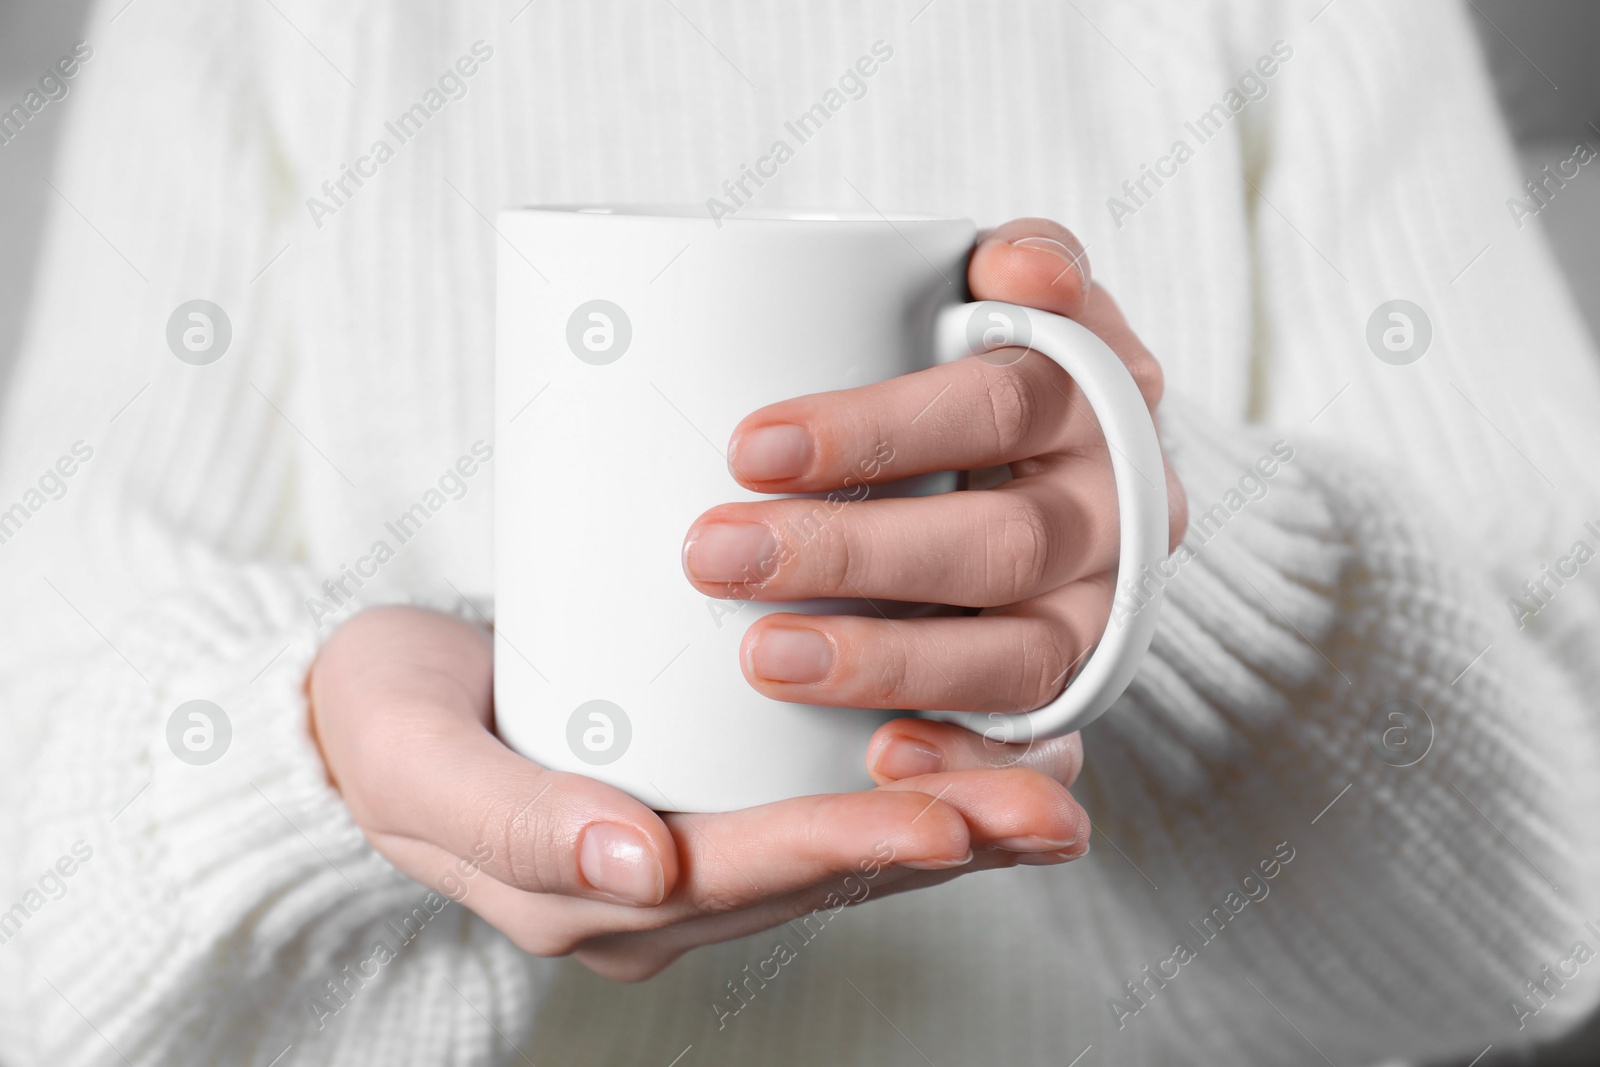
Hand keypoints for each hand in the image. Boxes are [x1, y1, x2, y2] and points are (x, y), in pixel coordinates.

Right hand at [310, 606, 1089, 980]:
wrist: (370, 710)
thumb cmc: (388, 724)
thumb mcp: (420, 764)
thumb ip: (515, 823)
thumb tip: (634, 867)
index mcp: (597, 900)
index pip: (747, 875)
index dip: (849, 848)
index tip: (945, 818)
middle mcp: (665, 899)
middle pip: (824, 874)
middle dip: (943, 840)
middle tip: (1051, 805)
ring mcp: (695, 864)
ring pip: (846, 853)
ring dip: (956, 821)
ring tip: (1056, 786)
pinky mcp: (714, 811)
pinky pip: (828, 814)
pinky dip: (913, 789)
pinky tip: (988, 754)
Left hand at [684, 218, 1186, 765]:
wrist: (1044, 473)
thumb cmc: (976, 373)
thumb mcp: (998, 302)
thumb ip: (1019, 265)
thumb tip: (1024, 268)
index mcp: (1101, 392)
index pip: (999, 403)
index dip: (879, 429)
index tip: (749, 448)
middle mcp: (1127, 507)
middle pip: (1002, 542)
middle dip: (852, 555)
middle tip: (716, 554)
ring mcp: (1107, 611)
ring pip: (1018, 654)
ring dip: (888, 662)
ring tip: (761, 657)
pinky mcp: (1081, 691)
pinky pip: (1041, 745)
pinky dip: (965, 759)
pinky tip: (881, 758)